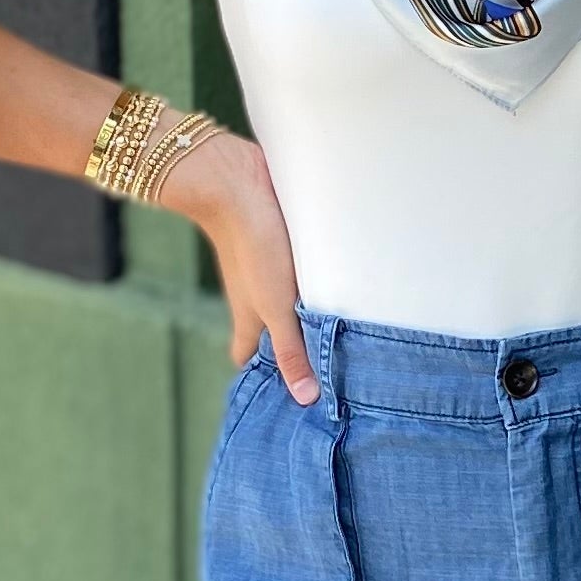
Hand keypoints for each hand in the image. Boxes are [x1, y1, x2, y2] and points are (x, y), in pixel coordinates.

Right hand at [173, 129, 318, 401]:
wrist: (236, 181)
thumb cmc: (254, 248)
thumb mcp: (277, 307)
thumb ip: (292, 350)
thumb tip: (305, 399)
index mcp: (249, 318)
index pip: (246, 356)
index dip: (261, 375)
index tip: (285, 394)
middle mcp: (255, 296)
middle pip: (268, 328)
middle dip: (290, 345)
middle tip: (324, 365)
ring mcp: (266, 268)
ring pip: (284, 298)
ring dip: (307, 311)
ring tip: (344, 328)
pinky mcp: (281, 242)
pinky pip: (298, 269)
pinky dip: (315, 279)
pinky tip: (343, 279)